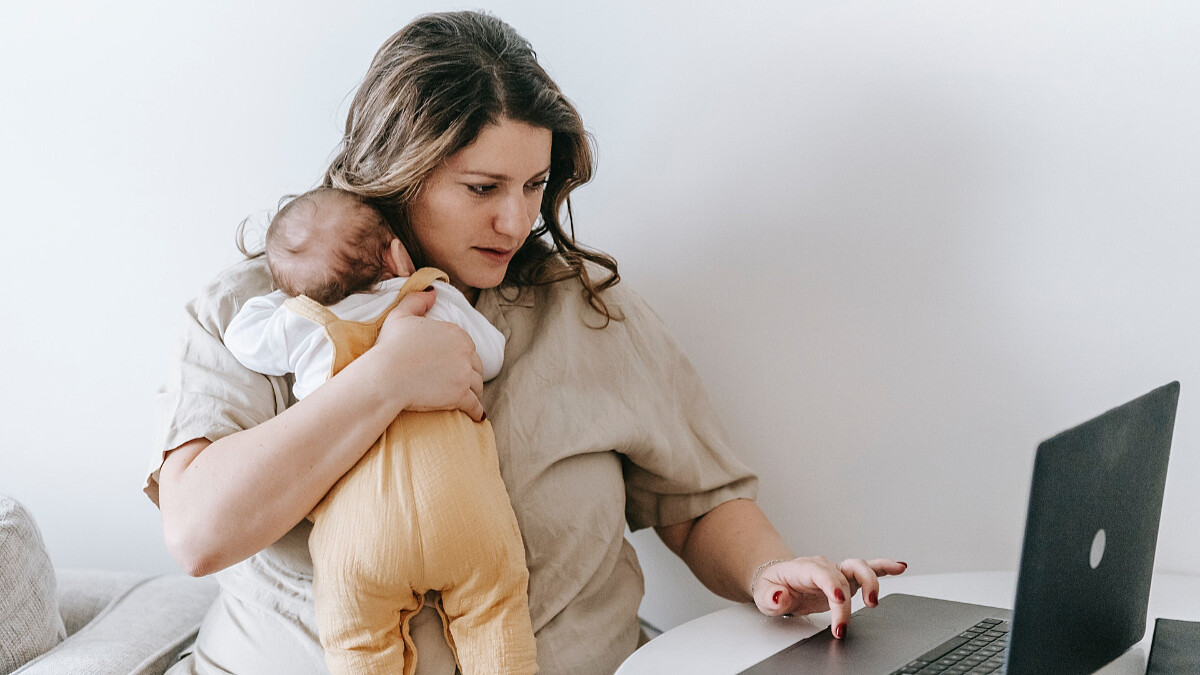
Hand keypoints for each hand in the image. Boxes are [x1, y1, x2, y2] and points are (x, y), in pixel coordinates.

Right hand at [373, 290, 485, 420]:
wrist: (385, 376)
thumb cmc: (390, 347)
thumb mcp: (400, 315)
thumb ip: (418, 300)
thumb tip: (433, 291)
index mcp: (455, 332)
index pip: (467, 346)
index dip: (462, 356)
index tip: (455, 365)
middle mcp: (465, 351)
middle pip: (476, 366)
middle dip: (470, 374)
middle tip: (462, 384)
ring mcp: (464, 374)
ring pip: (478, 385)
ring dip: (474, 392)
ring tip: (469, 398)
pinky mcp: (461, 395)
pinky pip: (476, 406)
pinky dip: (477, 411)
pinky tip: (477, 415)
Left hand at [751, 556, 907, 637]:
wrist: (778, 581)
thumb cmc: (773, 586)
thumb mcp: (764, 595)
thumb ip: (772, 597)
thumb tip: (780, 596)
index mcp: (804, 568)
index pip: (822, 574)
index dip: (833, 586)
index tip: (839, 601)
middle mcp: (824, 567)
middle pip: (843, 575)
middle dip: (848, 599)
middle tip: (845, 623)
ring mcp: (837, 572)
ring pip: (860, 568)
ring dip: (872, 582)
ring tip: (874, 602)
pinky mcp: (847, 580)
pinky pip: (869, 570)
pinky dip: (885, 568)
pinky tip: (900, 567)